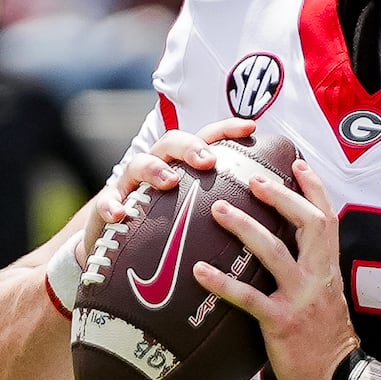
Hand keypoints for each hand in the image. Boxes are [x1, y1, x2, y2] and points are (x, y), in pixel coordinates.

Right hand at [87, 119, 252, 238]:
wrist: (119, 251)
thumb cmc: (167, 231)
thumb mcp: (197, 217)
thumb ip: (227, 210)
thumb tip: (273, 214)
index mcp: (181, 166)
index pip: (205, 139)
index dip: (226, 129)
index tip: (250, 127)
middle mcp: (156, 168)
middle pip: (171, 142)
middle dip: (190, 146)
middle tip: (208, 161)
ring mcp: (129, 186)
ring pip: (138, 164)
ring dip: (154, 169)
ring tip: (169, 181)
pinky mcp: (107, 207)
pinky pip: (107, 202)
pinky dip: (112, 206)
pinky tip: (120, 215)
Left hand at [192, 154, 354, 379]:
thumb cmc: (325, 342)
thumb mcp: (325, 299)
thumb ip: (308, 273)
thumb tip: (282, 251)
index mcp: (329, 269)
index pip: (328, 219)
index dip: (315, 189)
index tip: (297, 163)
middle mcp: (319, 278)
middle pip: (308, 224)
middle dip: (282, 197)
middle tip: (253, 179)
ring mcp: (301, 299)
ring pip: (275, 252)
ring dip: (245, 228)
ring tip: (218, 209)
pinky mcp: (282, 322)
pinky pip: (249, 298)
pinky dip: (223, 283)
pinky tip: (200, 271)